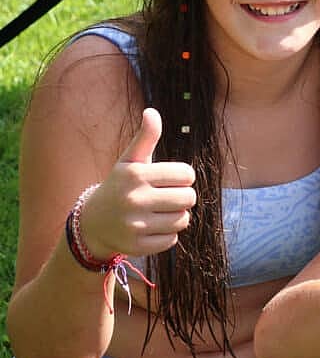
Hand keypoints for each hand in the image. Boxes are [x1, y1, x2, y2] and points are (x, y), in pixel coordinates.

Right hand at [79, 108, 196, 259]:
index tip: (170, 180)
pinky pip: (172, 240)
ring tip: (160, 212)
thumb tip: (152, 111)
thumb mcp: (129, 161)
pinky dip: (167, 235)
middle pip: (189, 198)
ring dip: (177, 216)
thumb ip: (145, 137)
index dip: (183, 177)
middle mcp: (134, 199)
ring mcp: (135, 224)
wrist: (92, 223)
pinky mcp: (137, 245)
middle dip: (183, 197)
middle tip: (167, 197)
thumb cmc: (120, 185)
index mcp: (136, 174)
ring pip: (183, 220)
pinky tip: (152, 228)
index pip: (187, 174)